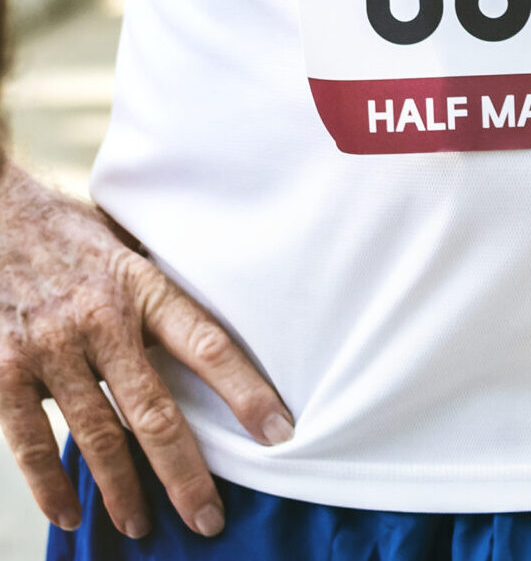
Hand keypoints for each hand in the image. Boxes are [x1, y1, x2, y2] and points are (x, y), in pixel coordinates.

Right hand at [0, 162, 293, 537]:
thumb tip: (221, 319)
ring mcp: (48, 347)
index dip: (246, 392)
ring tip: (143, 526)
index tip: (278, 433)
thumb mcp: (129, 243)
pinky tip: (70, 514)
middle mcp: (100, 320)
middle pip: (156, 411)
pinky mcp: (1, 367)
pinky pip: (29, 438)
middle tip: (209, 518)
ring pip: (97, 434)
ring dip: (122, 489)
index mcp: (143, 287)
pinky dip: (49, 483)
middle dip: (185, 472)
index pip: (209, 346)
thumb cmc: (70, 228)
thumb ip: (164, 287)